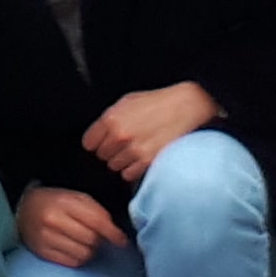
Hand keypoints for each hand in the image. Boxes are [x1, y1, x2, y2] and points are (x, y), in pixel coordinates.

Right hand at [15, 184, 125, 268]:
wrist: (23, 209)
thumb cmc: (55, 202)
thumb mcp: (76, 198)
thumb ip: (96, 212)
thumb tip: (115, 234)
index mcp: (64, 202)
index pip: (96, 221)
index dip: (113, 233)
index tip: (122, 241)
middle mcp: (53, 220)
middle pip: (91, 240)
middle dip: (99, 240)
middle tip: (96, 237)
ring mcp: (46, 238)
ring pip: (83, 254)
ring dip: (89, 251)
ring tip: (83, 242)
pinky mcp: (42, 252)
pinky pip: (71, 263)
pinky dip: (78, 258)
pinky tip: (74, 249)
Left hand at [82, 82, 219, 183]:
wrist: (186, 106)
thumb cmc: (158, 102)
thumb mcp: (128, 101)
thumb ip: (110, 118)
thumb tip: (97, 134)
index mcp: (112, 118)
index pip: (89, 142)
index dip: (96, 142)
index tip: (102, 142)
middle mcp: (120, 135)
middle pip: (102, 156)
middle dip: (111, 151)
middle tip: (124, 144)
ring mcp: (134, 150)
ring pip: (114, 167)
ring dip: (123, 161)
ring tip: (136, 149)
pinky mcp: (148, 162)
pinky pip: (129, 174)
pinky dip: (134, 169)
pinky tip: (143, 157)